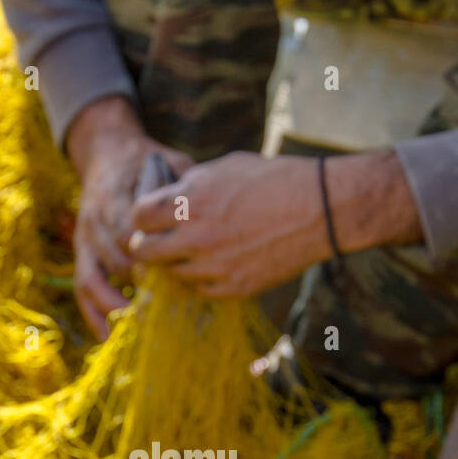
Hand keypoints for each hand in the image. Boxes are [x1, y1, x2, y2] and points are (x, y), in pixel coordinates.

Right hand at [66, 97, 191, 338]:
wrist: (106, 152)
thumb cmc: (145, 161)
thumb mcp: (165, 160)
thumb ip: (180, 179)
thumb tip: (201, 199)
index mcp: (115, 195)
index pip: (125, 230)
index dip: (143, 252)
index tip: (165, 270)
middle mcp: (95, 219)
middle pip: (112, 258)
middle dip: (136, 283)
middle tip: (163, 304)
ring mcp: (85, 239)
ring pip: (92, 278)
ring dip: (113, 304)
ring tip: (137, 324)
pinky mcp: (82, 254)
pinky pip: (81, 288)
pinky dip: (92, 314)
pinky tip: (107, 336)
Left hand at [127, 149, 422, 297]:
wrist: (319, 208)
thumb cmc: (273, 179)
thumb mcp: (223, 168)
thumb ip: (189, 186)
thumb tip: (164, 197)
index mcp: (190, 200)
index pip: (137, 217)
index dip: (141, 217)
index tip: (149, 218)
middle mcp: (197, 236)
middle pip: (144, 252)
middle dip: (148, 245)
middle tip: (159, 241)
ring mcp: (214, 266)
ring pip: (173, 274)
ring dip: (178, 263)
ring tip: (198, 249)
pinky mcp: (233, 287)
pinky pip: (200, 290)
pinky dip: (203, 279)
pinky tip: (217, 263)